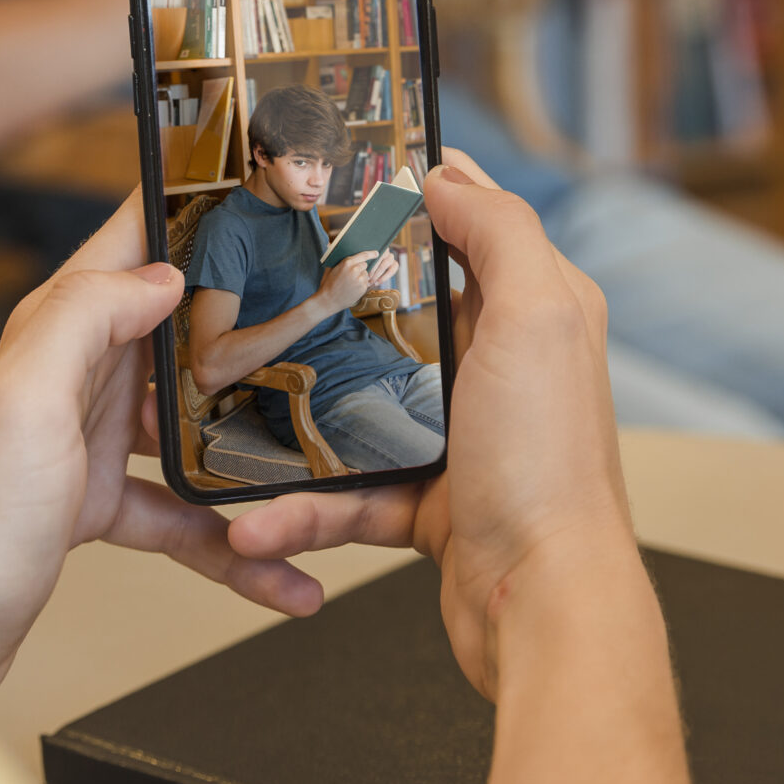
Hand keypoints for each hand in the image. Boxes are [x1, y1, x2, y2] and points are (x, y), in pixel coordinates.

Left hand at [0, 194, 325, 705]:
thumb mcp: (23, 400)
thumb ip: (85, 318)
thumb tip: (164, 271)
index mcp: (58, 333)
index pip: (131, 241)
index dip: (189, 204)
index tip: (256, 179)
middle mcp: (77, 377)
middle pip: (185, 330)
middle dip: (255, 323)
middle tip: (330, 314)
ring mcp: (91, 442)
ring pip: (198, 422)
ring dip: (256, 444)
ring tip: (319, 455)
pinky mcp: (99, 506)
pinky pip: (186, 516)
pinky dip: (234, 543)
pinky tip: (280, 574)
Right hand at [229, 150, 638, 698]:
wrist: (542, 606)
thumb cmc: (549, 469)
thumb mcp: (538, 319)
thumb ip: (500, 233)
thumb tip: (448, 176)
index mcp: (534, 311)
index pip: (469, 227)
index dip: (411, 197)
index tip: (340, 177)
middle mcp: (500, 368)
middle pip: (397, 311)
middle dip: (326, 303)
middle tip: (261, 285)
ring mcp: (459, 437)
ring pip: (355, 405)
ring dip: (293, 423)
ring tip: (234, 418)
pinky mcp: (426, 501)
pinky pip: (345, 492)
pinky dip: (299, 509)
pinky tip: (257, 521)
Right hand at [319, 250, 385, 307]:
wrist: (328, 300)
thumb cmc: (328, 283)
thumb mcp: (330, 268)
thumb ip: (335, 257)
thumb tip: (330, 244)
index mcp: (347, 263)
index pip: (363, 255)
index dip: (371, 254)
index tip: (376, 253)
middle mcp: (355, 270)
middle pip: (365, 264)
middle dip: (360, 267)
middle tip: (352, 273)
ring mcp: (360, 279)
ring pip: (366, 273)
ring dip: (361, 275)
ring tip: (351, 282)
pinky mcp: (363, 288)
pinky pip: (365, 282)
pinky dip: (361, 283)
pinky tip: (353, 287)